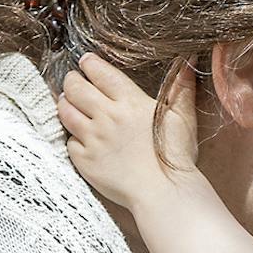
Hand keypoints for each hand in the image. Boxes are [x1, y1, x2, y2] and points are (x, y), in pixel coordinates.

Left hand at [57, 52, 201, 211]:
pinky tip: (80, 138)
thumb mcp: (183, 117)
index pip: (100, 72)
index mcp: (130, 102)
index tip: (86, 61)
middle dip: (71, 80)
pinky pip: (69, 143)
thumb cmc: (176, 156)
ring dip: (65, 104)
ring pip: (65, 112)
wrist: (164, 193)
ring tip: (68, 103)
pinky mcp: (85, 161)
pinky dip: (73, 138)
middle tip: (73, 81)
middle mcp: (107, 117)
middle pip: (75, 87)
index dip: (89, 63)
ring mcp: (93, 139)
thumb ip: (181, 87)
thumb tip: (188, 59)